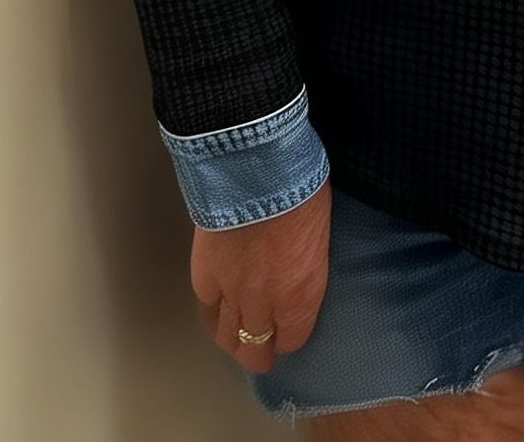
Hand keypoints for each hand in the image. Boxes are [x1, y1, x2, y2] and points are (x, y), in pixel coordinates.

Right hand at [190, 178, 331, 371]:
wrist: (256, 169)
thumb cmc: (300, 188)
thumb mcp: (319, 231)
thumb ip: (307, 262)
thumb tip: (299, 263)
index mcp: (302, 293)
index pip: (293, 338)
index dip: (289, 337)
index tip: (289, 332)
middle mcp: (266, 302)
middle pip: (256, 347)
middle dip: (261, 353)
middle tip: (262, 353)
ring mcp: (231, 292)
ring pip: (227, 336)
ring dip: (234, 340)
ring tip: (236, 339)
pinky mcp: (205, 275)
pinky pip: (206, 309)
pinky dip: (212, 313)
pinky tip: (216, 312)